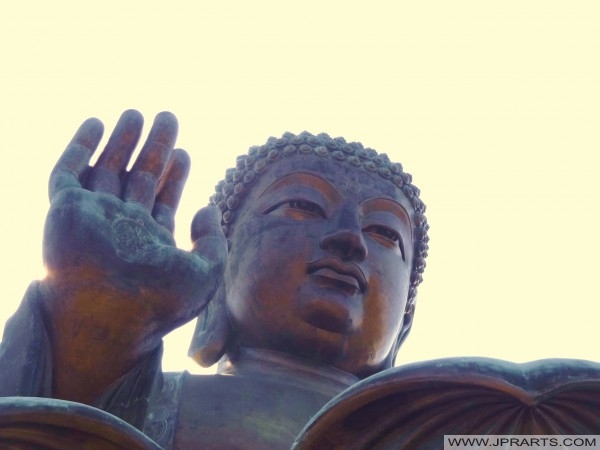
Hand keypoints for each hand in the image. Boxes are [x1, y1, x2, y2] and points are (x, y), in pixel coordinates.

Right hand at [41, 110, 226, 401]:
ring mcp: (91, 217)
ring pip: (106, 169)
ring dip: (121, 141)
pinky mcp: (64, 209)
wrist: (108, 315)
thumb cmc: (158, 302)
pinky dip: (78, 147)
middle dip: (153, 148)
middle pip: (138, 178)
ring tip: (138, 113)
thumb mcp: (205, 272)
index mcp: (150, 242)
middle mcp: (120, 228)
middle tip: (168, 117)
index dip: (174, 175)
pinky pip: (66, 172)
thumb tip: (209, 207)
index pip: (162, 200)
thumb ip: (212, 240)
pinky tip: (95, 124)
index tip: (184, 152)